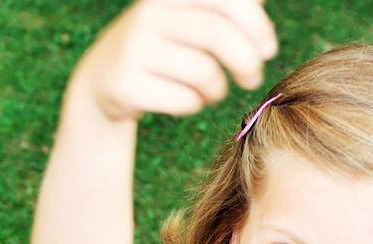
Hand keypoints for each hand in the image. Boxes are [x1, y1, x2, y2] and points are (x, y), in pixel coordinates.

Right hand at [74, 0, 277, 123]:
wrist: (103, 78)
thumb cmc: (163, 45)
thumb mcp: (189, 15)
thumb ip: (226, 6)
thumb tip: (264, 1)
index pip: (228, 1)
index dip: (256, 26)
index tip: (269, 50)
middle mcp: (150, 13)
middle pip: (218, 35)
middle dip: (246, 62)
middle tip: (252, 79)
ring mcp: (135, 48)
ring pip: (203, 72)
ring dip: (218, 89)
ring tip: (214, 91)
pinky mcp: (126, 84)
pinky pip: (183, 100)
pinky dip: (196, 104)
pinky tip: (190, 101)